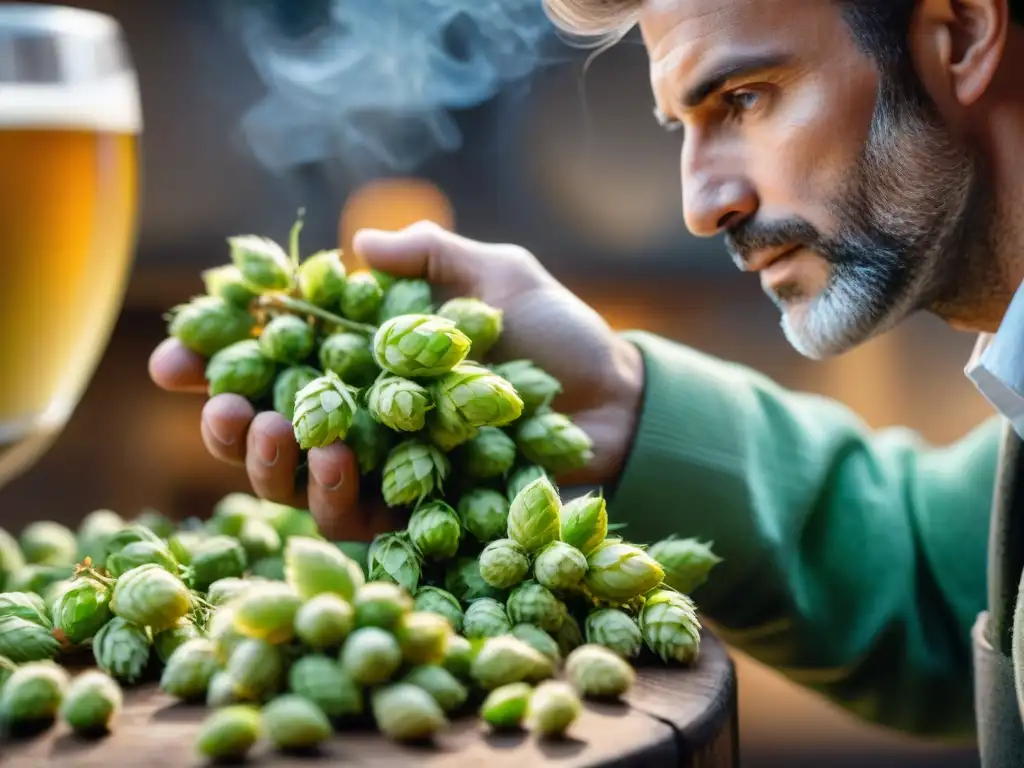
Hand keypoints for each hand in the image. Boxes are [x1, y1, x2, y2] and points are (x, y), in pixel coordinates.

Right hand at [148, 221, 644, 536]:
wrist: (615, 406)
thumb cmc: (557, 338)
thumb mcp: (496, 277)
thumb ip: (429, 257)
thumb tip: (355, 244)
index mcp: (369, 358)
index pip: (279, 359)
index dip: (222, 358)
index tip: (178, 355)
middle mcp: (365, 416)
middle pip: (265, 427)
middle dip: (223, 418)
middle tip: (215, 402)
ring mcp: (385, 469)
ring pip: (292, 480)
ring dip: (263, 459)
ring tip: (268, 427)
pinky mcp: (412, 514)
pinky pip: (349, 517)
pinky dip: (329, 493)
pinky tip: (336, 458)